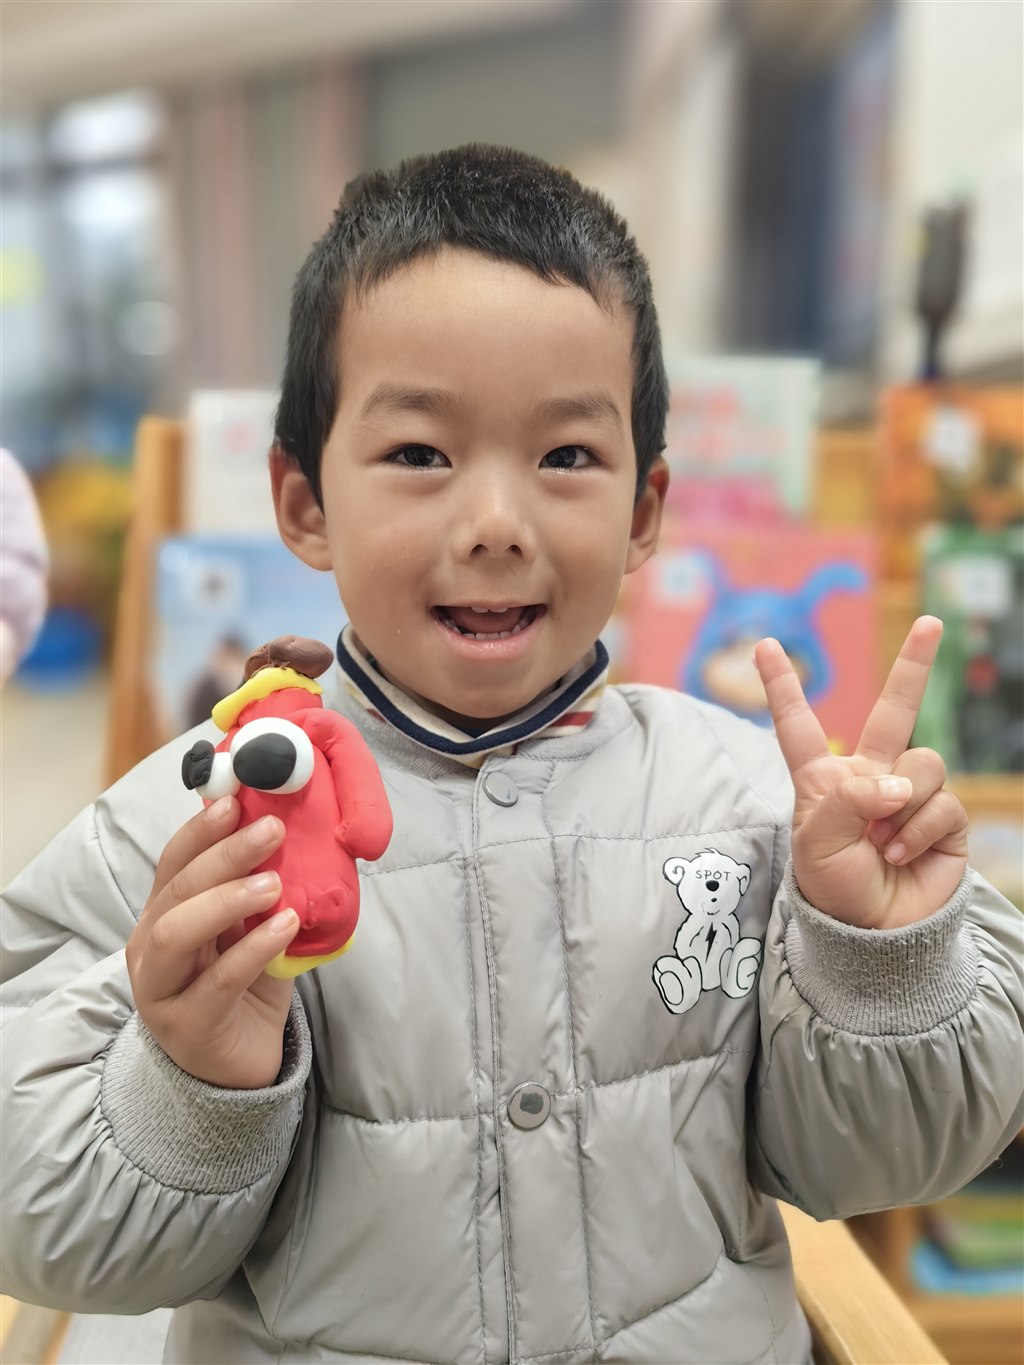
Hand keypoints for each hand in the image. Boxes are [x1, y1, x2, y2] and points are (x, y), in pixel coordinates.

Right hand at [126, 797, 299, 1087]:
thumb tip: (289, 830)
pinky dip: (252, 949)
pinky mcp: (188, 1026)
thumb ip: (258, 888)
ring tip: (275, 884)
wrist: (239, 1067)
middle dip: (223, 855)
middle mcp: (151, 948)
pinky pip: (215, 982)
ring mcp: (162, 989)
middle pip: (175, 891)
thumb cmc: (245, 987)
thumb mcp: (249, 929)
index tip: (235, 799)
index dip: (200, 829)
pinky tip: (285, 926)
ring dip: (226, 900)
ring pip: (175, 934)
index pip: (172, 862)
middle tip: (271, 831)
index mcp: (164, 915)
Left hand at [754, 616, 968, 929]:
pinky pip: (941, 802)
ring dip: (900, 805)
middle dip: (915, 666)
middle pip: (895, 711)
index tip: (765, 645)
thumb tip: (896, 782)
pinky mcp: (943, 819)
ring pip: (921, 764)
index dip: (782, 686)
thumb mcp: (816, 843)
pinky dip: (918, 830)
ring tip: (881, 841)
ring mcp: (909, 795)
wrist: (872, 933)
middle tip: (932, 623)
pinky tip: (901, 853)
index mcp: (824, 779)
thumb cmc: (832, 886)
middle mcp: (870, 777)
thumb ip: (847, 800)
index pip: (799, 725)